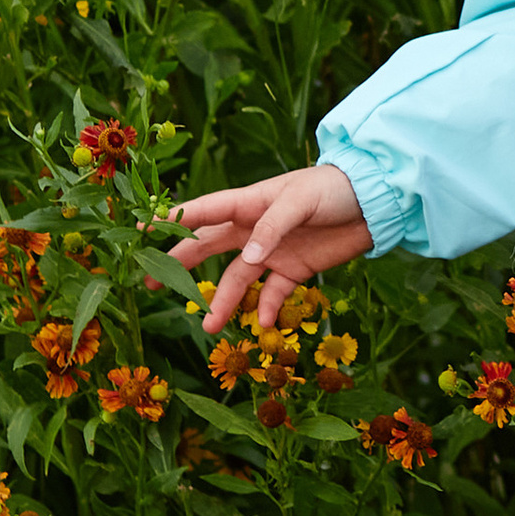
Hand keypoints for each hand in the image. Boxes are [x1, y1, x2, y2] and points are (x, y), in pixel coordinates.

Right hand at [166, 161, 373, 334]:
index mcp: (248, 202)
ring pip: (237, 279)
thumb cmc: (332, 188)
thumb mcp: (300, 201)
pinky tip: (264, 323)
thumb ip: (272, 228)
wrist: (375, 203)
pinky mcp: (295, 269)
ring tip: (210, 327)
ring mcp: (272, 251)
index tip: (139, 232)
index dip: (171, 221)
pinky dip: (267, 309)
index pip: (202, 212)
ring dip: (223, 302)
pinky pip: (273, 293)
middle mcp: (253, 228)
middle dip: (179, 266)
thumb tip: (248, 257)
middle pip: (207, 248)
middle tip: (151, 285)